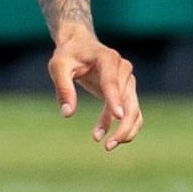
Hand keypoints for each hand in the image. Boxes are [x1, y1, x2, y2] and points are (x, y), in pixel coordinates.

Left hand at [47, 27, 142, 150]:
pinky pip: (130, 112)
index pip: (112, 81)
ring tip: (108, 146)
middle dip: (123, 125)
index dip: (115, 99)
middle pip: (129, 101)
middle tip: (108, 145)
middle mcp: (123, 69)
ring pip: (134, 109)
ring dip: (125, 130)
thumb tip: (67, 114)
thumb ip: (63, 88)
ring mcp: (127, 81)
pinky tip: (103, 136)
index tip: (118, 117)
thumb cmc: (68, 55)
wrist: (80, 45)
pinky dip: (120, 126)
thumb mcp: (58, 67)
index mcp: (107, 59)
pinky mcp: (126, 91)